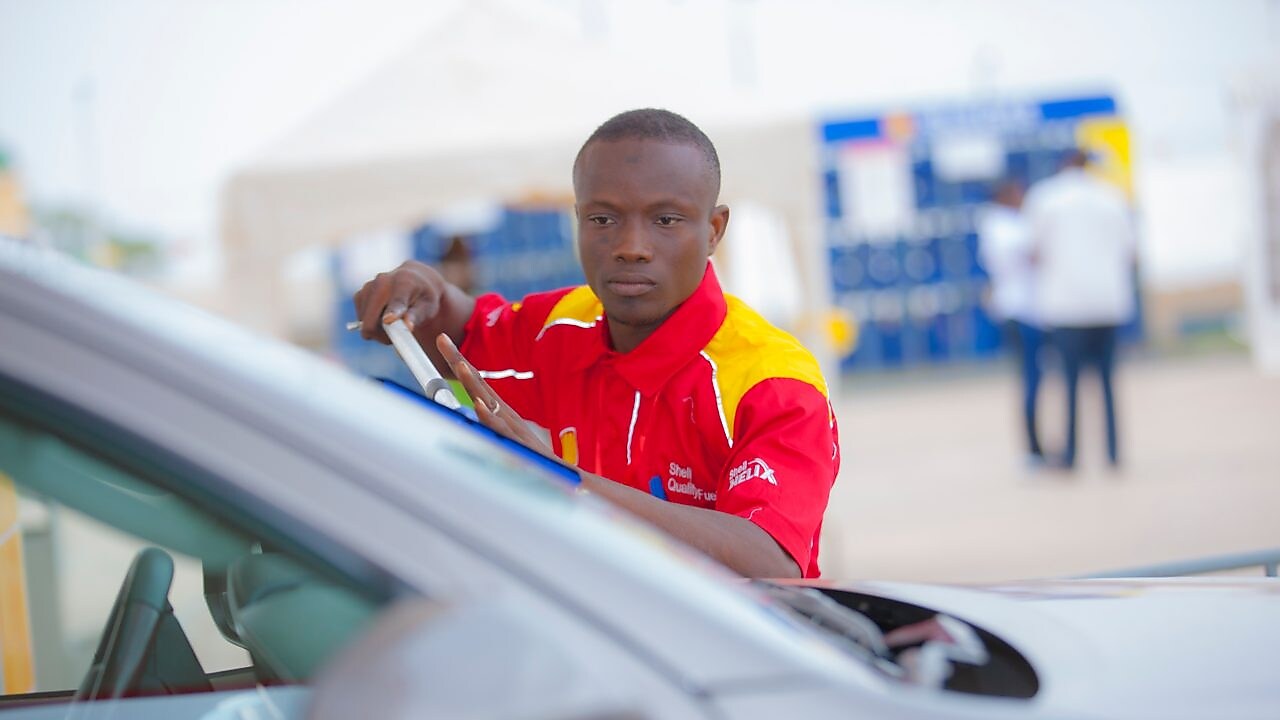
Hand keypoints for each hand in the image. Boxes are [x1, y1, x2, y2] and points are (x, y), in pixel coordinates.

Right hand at [352, 261, 453, 344]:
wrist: (413, 279)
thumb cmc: (423, 296)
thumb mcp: (428, 306)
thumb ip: (417, 315)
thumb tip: (408, 326)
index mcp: (403, 282)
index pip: (397, 300)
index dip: (392, 312)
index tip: (389, 320)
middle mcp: (382, 282)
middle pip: (371, 319)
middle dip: (381, 334)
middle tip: (396, 336)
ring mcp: (367, 288)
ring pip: (365, 323)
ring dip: (377, 330)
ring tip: (393, 324)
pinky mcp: (359, 296)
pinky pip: (361, 320)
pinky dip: (371, 324)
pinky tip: (383, 318)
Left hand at [434, 334, 556, 457]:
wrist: (564, 476)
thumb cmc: (533, 460)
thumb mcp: (504, 440)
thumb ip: (486, 430)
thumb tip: (464, 421)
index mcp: (500, 412)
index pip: (476, 383)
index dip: (459, 362)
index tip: (443, 340)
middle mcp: (505, 414)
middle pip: (478, 384)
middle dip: (458, 361)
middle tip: (442, 339)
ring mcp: (511, 427)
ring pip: (488, 401)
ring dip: (473, 382)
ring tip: (460, 365)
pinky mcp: (517, 443)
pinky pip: (501, 429)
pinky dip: (490, 416)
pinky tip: (480, 405)